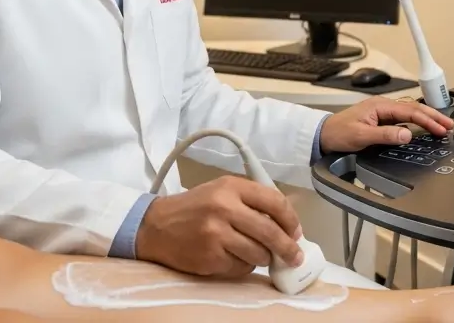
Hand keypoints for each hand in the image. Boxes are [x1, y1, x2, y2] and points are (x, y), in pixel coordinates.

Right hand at [134, 175, 304, 278]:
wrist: (156, 226)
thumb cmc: (194, 207)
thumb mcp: (221, 191)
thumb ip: (252, 201)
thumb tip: (288, 221)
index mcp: (231, 187)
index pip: (274, 202)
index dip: (291, 220)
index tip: (297, 232)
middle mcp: (224, 208)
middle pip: (270, 232)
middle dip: (288, 248)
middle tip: (294, 256)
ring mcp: (217, 234)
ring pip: (259, 254)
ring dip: (262, 257)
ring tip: (254, 253)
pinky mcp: (210, 257)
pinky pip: (241, 267)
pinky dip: (243, 265)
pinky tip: (231, 257)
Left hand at [318, 96, 453, 152]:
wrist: (323, 135)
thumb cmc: (339, 133)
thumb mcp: (361, 137)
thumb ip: (385, 135)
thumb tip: (407, 135)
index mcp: (380, 106)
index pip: (410, 111)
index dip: (427, 120)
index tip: (441, 129)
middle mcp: (383, 106)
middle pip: (413, 109)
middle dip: (432, 116)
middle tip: (449, 125)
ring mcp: (382, 113)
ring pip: (409, 113)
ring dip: (426, 119)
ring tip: (441, 126)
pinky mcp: (380, 120)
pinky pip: (402, 119)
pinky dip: (415, 123)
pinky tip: (423, 128)